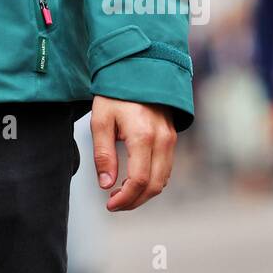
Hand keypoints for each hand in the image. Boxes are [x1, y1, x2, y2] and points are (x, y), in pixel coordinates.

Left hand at [91, 97, 176, 211]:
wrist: (138, 69)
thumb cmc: (116, 93)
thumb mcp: (101, 120)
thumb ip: (103, 154)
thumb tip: (106, 184)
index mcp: (142, 136)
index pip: (139, 180)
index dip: (125, 199)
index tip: (110, 204)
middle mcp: (162, 140)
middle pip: (155, 186)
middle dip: (135, 201)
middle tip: (115, 203)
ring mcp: (170, 139)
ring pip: (163, 179)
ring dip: (144, 193)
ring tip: (122, 193)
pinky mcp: (172, 137)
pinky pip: (166, 168)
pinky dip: (152, 180)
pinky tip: (135, 180)